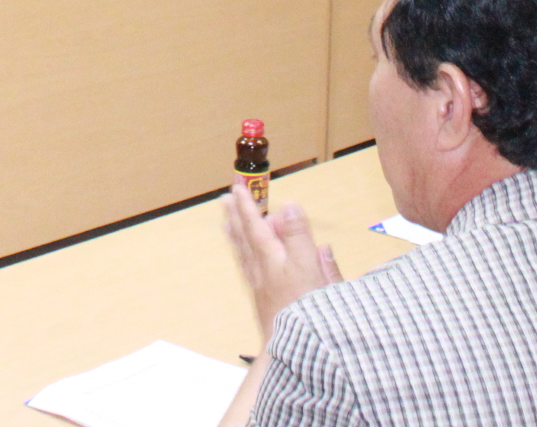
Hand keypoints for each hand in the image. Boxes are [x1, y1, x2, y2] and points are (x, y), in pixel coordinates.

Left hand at [221, 178, 340, 339]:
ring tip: (226, 218)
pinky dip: (242, 254)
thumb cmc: (305, 311)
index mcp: (274, 259)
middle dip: (238, 215)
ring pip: (244, 253)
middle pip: (245, 237)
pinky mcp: (261, 299)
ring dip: (236, 233)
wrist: (292, 351)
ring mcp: (259, 285)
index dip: (248, 205)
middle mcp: (261, 269)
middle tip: (226, 196)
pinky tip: (241, 251)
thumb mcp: (310, 269)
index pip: (257, 225)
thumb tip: (290, 206)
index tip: (239, 186)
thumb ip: (299, 236)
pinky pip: (246, 268)